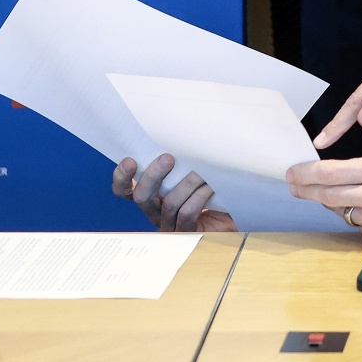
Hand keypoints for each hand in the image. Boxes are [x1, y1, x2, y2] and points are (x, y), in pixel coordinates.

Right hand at [113, 155, 236, 232]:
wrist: (238, 208)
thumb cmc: (215, 182)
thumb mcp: (196, 164)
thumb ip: (184, 153)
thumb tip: (181, 127)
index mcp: (153, 193)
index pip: (126, 189)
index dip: (122, 177)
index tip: (130, 160)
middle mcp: (157, 211)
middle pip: (141, 197)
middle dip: (152, 176)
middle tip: (167, 158)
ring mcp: (172, 225)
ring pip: (168, 204)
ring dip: (185, 183)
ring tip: (201, 171)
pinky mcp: (189, 234)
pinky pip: (187, 214)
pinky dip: (198, 198)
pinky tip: (210, 187)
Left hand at [286, 156, 361, 247]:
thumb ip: (358, 171)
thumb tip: (324, 178)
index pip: (330, 172)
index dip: (305, 174)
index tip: (291, 173)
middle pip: (326, 195)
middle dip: (306, 190)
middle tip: (294, 186)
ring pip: (341, 212)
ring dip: (340, 206)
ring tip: (361, 199)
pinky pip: (357, 229)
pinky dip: (360, 221)